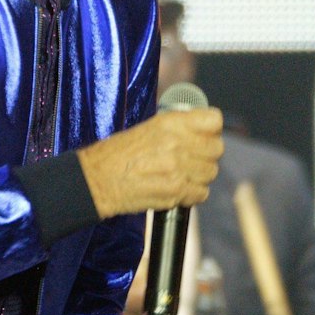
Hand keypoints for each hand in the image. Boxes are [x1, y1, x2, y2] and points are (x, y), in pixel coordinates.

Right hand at [77, 108, 223, 219]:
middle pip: (217, 149)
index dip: (212, 129)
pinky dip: (193, 193)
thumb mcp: (148, 128)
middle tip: (193, 159)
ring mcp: (178, 168)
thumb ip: (178, 127)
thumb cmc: (119, 153)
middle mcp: (177, 143)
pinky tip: (179, 188)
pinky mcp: (176, 191)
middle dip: (207, 155)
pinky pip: (202, 193)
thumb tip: (204, 130)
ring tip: (182, 175)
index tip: (205, 135)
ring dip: (200, 175)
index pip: (214, 121)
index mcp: (171, 123)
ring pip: (211, 172)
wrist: (97, 179)